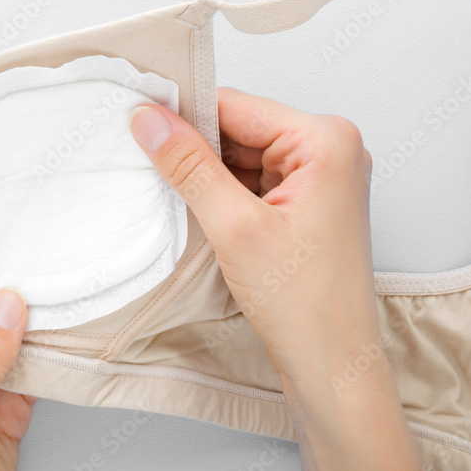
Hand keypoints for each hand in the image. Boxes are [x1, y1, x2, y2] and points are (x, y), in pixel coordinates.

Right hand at [129, 87, 427, 470]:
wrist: (331, 364)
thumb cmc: (306, 304)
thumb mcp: (235, 227)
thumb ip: (190, 166)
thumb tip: (151, 119)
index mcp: (326, 141)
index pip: (235, 105)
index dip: (184, 116)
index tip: (139, 125)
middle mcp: (329, 150)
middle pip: (237, 128)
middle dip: (195, 151)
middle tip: (155, 172)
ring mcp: (318, 176)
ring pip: (239, 155)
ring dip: (206, 175)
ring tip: (185, 205)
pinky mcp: (304, 201)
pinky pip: (249, 179)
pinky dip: (221, 192)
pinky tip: (204, 216)